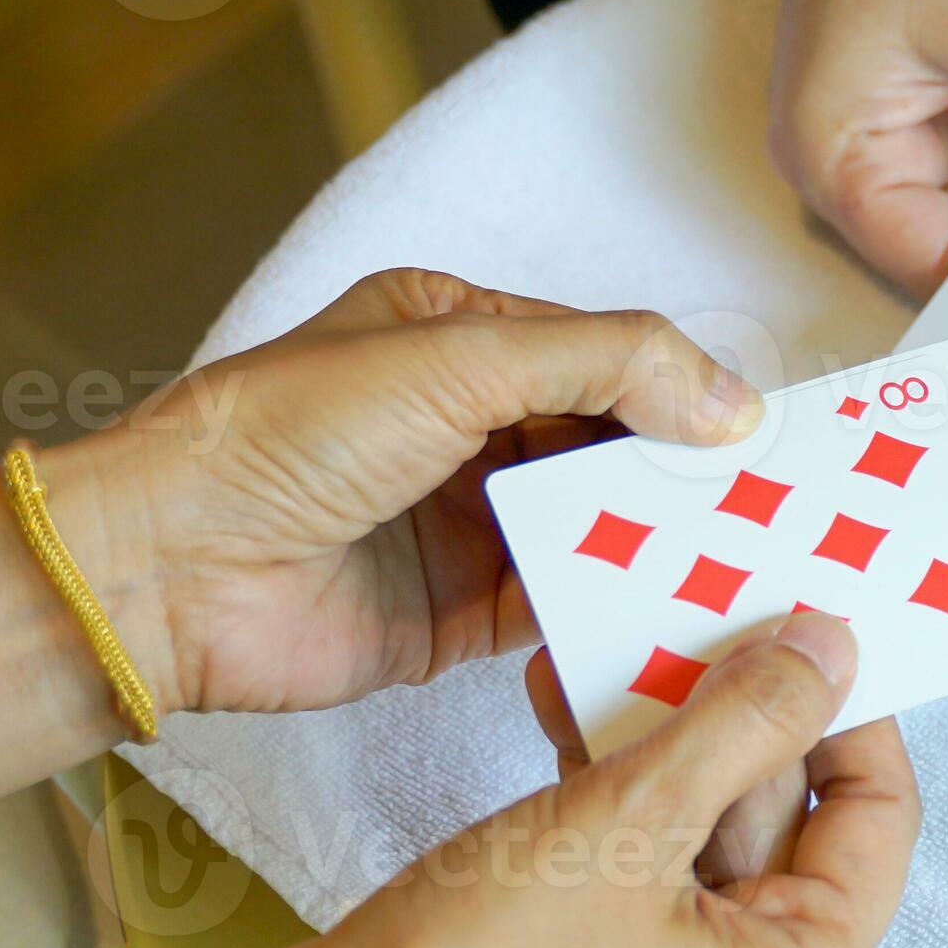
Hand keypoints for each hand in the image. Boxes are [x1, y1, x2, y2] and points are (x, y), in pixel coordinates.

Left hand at [73, 268, 760, 718]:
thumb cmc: (283, 437)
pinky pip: (567, 604)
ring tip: (752, 559)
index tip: (764, 431)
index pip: (604, 354)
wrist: (172, 573)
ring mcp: (467, 520)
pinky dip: (621, 607)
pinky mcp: (462, 611)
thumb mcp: (457, 357)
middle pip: (611, 442)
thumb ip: (604, 364)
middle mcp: (466, 424)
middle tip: (776, 500)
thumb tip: (730, 401)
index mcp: (456, 334)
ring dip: (663, 540)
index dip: (683, 388)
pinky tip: (682, 613)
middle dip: (685, 469)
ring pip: (598, 525)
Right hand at [234, 611, 917, 947]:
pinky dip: (620, 796)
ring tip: (617, 640)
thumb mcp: (632, 814)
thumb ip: (745, 720)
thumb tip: (832, 646)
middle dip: (733, 715)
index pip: (876, 816)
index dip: (845, 708)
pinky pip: (650, 872)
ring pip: (707, 837)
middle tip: (698, 612)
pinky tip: (570, 703)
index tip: (803, 623)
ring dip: (662, 741)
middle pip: (787, 824)